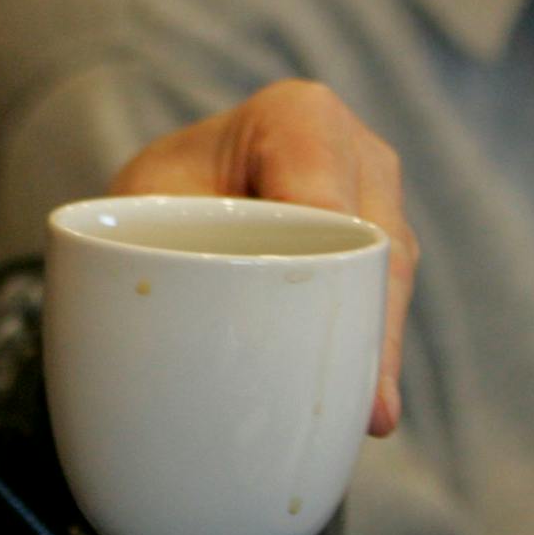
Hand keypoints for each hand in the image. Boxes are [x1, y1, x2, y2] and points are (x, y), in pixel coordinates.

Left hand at [109, 80, 416, 436]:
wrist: (172, 201)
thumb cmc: (157, 197)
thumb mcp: (145, 204)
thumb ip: (156, 244)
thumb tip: (167, 329)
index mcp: (299, 117)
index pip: (323, 193)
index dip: (324, 255)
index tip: (308, 308)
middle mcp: (357, 153)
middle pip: (374, 242)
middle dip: (368, 321)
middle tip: (363, 403)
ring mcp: (380, 205)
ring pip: (389, 281)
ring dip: (374, 349)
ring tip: (367, 416)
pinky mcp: (382, 256)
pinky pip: (383, 305)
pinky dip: (367, 356)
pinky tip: (364, 410)